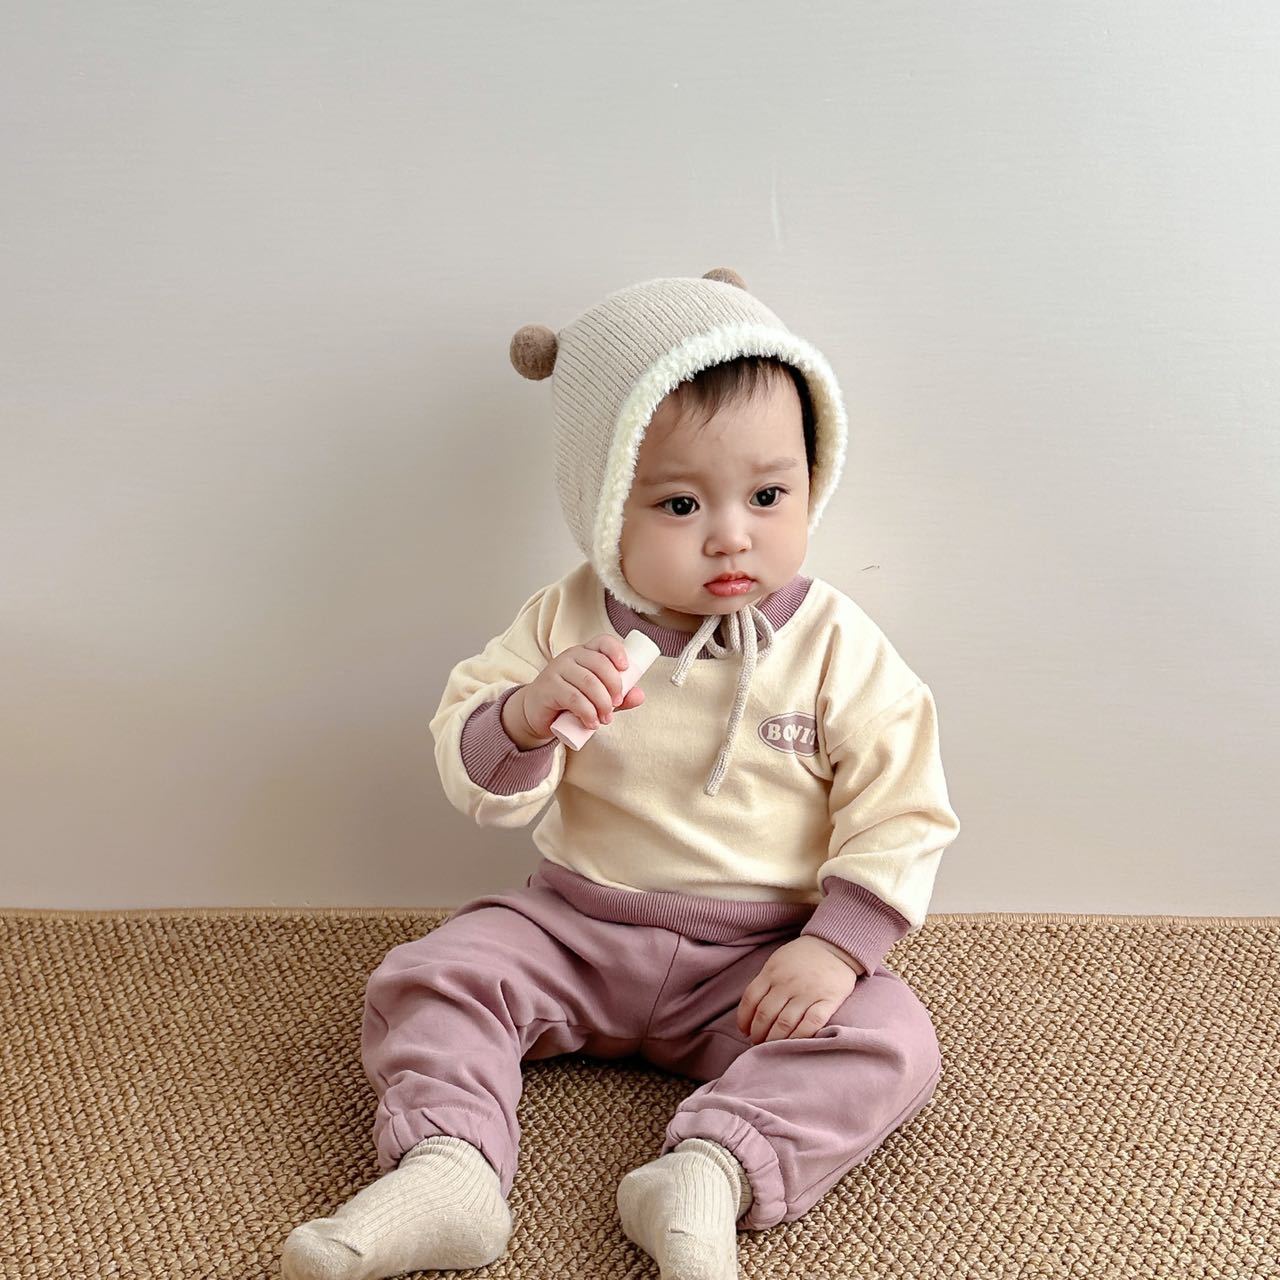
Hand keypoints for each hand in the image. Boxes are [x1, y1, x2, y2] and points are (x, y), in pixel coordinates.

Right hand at [515, 633, 645, 743]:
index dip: (617, 651)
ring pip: (588, 682)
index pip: (603, 642)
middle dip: (614, 686)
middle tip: (617, 705)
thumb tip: (640, 696)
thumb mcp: (597, 698)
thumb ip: (619, 697)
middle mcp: (571, 657)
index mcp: (585, 653)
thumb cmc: (570, 702)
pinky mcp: (548, 688)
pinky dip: (587, 712)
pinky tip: (592, 723)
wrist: (537, 714)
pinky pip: (573, 697)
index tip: (626, 668)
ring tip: (606, 719)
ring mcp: (557, 670)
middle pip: (599, 664)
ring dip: (603, 703)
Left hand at [735, 936, 862, 1044]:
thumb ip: (766, 982)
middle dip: (758, 1033)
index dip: (744, 1019)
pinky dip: (799, 1037)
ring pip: (785, 1023)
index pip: (751, 999)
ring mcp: (808, 992)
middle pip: (766, 1014)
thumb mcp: (778, 961)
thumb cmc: (802, 957)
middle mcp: (787, 983)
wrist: (835, 946)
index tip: (744, 1031)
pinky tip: (793, 1045)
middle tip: (757, 1043)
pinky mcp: (828, 1000)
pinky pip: (811, 1024)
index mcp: (772, 972)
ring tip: (772, 1048)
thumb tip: (751, 1011)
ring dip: (775, 1040)